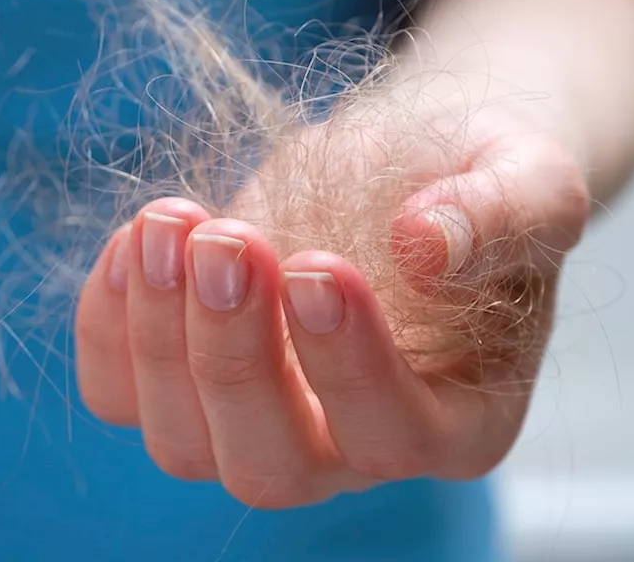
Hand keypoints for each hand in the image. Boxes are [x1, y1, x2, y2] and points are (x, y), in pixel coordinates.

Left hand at [74, 107, 589, 507]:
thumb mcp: (528, 176)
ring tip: (170, 221)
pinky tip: (134, 238)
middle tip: (228, 240)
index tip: (316, 266)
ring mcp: (253, 427)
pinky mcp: (181, 386)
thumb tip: (423, 246)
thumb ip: (503, 213)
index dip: (348, 364)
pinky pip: (117, 393)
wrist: (400, 168)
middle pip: (271, 465)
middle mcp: (346, 451)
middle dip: (233, 358)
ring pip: (181, 442)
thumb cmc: (470, 183)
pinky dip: (105, 325)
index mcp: (454, 421)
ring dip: (157, 334)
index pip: (395, 434)